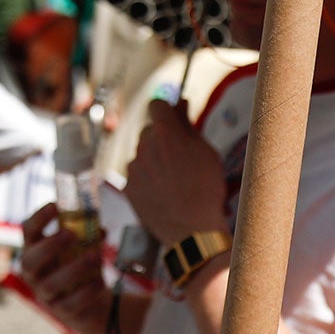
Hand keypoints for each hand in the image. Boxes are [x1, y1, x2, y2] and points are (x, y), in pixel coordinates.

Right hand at [19, 203, 108, 333]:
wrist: (92, 302)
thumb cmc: (82, 265)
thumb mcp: (81, 246)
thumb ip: (87, 235)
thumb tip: (99, 228)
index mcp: (35, 249)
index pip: (28, 231)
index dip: (39, 218)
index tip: (55, 205)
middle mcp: (34, 272)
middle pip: (30, 261)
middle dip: (50, 246)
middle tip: (71, 234)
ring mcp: (45, 294)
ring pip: (50, 285)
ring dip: (74, 268)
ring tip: (95, 255)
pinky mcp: (62, 311)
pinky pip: (70, 304)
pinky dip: (86, 292)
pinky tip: (99, 281)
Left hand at [123, 100, 228, 246]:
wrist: (193, 230)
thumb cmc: (206, 188)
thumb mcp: (206, 152)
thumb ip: (188, 124)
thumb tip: (181, 103)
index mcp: (165, 133)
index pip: (156, 105)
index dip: (166, 110)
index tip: (174, 119)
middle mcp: (144, 146)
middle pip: (149, 130)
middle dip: (162, 137)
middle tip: (179, 157)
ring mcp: (133, 167)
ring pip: (142, 153)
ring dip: (153, 159)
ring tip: (173, 180)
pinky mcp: (128, 187)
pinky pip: (136, 174)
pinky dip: (147, 179)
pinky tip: (163, 192)